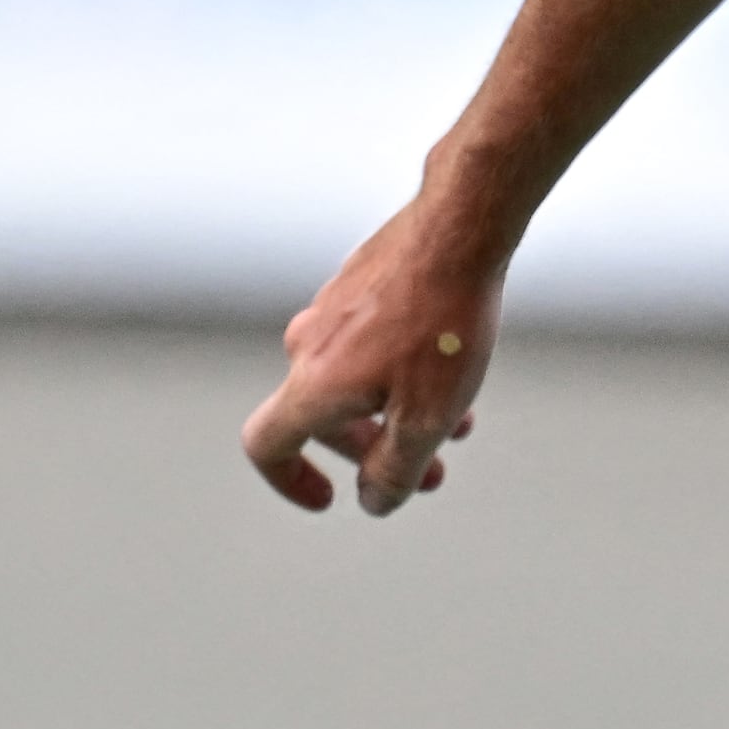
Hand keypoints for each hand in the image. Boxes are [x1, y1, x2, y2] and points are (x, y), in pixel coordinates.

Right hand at [243, 191, 507, 514]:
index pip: (266, 445)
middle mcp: (308, 344)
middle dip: (377, 453)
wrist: (461, 228)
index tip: (330, 499)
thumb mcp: (427, 419)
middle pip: (325, 417)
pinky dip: (403, 370)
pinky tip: (455, 370)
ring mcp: (332, 308)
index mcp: (311, 384)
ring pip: (355, 378)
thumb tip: (373, 501)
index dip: (289, 481)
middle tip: (434, 474)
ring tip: (461, 426)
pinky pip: (370, 342)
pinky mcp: (360, 281)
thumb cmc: (443, 328)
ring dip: (399, 412)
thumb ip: (395, 471)